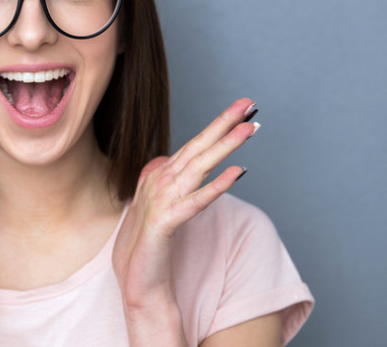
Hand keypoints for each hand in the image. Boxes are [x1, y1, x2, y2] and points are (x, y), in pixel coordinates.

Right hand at [111, 98, 258, 344]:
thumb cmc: (149, 246)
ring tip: (248, 129)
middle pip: (197, 147)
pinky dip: (216, 186)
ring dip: (224, 146)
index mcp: (160, 177)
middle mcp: (159, 182)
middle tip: (248, 104)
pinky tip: (237, 174)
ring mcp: (161, 201)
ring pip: (198, 167)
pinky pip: (196, 202)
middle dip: (223, 123)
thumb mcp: (156, 207)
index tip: (242, 109)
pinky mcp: (165, 223)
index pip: (194, 145)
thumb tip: (167, 159)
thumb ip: (161, 181)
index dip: (217, 126)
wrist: (138, 281)